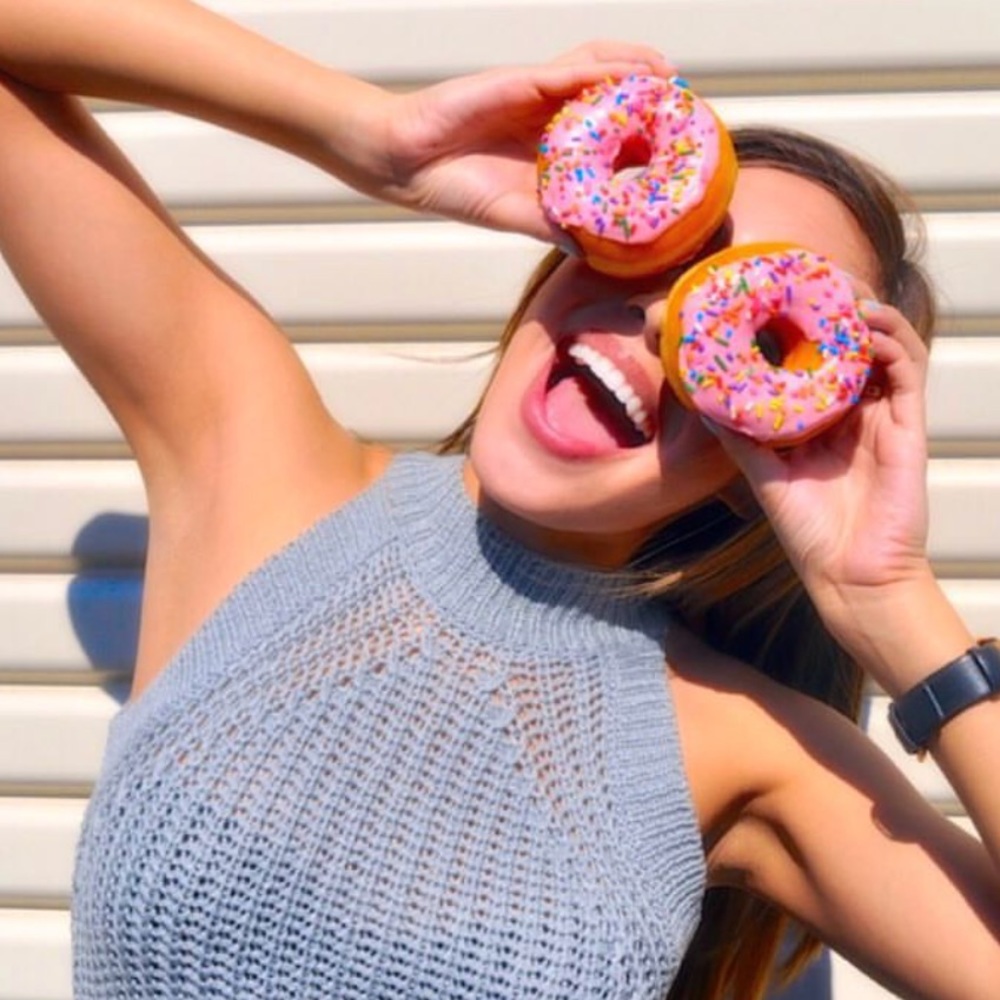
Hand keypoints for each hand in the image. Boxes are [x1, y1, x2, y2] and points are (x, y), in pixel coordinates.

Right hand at [360, 43, 672, 241]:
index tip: (678, 155)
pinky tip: (634, 75)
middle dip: (651, 104)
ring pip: (600, 74)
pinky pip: (572, 72)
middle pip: (613, 100)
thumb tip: (597, 253)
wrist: (409, 163)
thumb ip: (557, 228)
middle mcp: (553, 120)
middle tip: (687, 113)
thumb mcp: (517, 216)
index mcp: (554, 153)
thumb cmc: (457, 189)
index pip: (609, 141)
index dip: (644, 143)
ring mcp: (540, 98)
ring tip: (670, 80)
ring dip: (637, 73)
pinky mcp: (523, 82)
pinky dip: (605, 71)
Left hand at [707, 300, 932, 630]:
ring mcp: (886, 416)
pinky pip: (909, 371)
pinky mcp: (910, 427)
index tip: (779, 292)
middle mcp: (858, 411)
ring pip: (886, 345)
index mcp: (826, 419)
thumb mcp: (763, 474)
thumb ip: (740, 436)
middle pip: (854, 342)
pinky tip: (866, 321)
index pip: (819, 357)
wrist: (849, 576)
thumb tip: (703, 402)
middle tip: (811, 272)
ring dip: (867, 311)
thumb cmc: (809, 530)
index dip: (805, 324)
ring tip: (839, 287)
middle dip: (837, 303)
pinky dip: (892, 340)